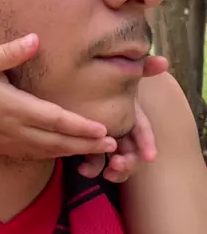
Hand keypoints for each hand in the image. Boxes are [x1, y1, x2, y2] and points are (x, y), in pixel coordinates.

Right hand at [0, 34, 117, 159]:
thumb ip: (12, 51)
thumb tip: (36, 39)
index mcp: (14, 108)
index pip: (56, 121)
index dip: (82, 127)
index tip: (105, 130)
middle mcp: (12, 130)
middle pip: (56, 142)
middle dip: (85, 144)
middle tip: (113, 145)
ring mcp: (4, 142)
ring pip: (45, 152)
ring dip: (71, 152)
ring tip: (94, 151)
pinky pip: (30, 155)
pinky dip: (50, 155)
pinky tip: (60, 152)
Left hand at [77, 54, 168, 181]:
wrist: (70, 79)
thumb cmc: (99, 75)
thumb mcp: (120, 71)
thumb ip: (141, 66)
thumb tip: (163, 61)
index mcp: (130, 114)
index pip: (143, 130)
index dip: (147, 143)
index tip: (150, 156)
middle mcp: (120, 129)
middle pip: (130, 151)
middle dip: (128, 162)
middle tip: (117, 165)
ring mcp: (104, 138)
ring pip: (114, 160)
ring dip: (113, 170)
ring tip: (103, 173)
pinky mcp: (86, 142)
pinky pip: (92, 160)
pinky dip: (91, 167)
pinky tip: (81, 168)